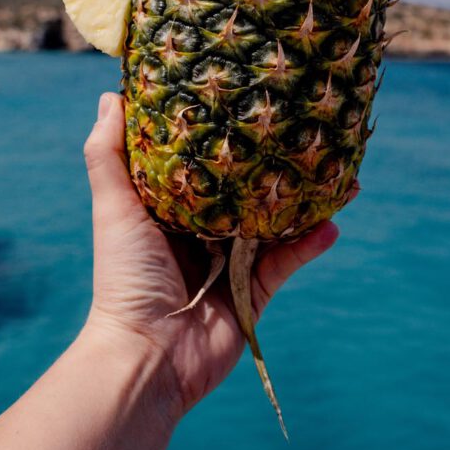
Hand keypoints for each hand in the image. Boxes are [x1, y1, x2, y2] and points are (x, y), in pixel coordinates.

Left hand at [82, 92, 338, 417]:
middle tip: (308, 130)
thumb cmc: (124, 276)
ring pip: (278, 221)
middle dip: (277, 164)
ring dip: (308, 200)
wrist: (147, 355)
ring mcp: (233, 261)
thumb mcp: (114, 208)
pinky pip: (289, 260)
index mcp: (173, 208)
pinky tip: (333, 222)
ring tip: (341, 172)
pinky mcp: (255, 292)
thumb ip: (107, 155)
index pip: (205, 162)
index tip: (252, 101)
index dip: (226, 135)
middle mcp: (206, 230)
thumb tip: (111, 95)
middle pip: (249, 188)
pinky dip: (310, 243)